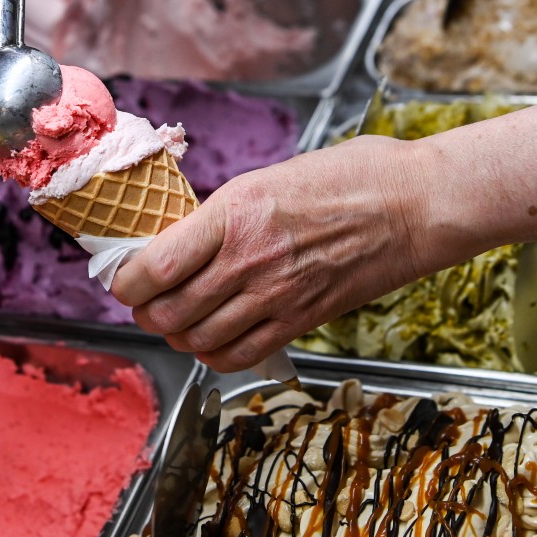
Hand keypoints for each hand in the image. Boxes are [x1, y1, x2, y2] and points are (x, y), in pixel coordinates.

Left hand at [112, 136, 433, 371]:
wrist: (411, 206)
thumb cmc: (345, 179)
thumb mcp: (264, 179)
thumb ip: (216, 218)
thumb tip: (174, 243)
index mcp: (232, 215)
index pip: (153, 267)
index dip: (125, 281)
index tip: (125, 277)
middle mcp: (247, 262)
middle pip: (167, 312)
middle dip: (144, 310)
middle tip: (146, 300)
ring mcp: (274, 297)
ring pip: (196, 340)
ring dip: (175, 334)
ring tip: (176, 319)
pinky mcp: (298, 322)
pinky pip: (237, 357)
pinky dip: (212, 355)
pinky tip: (211, 339)